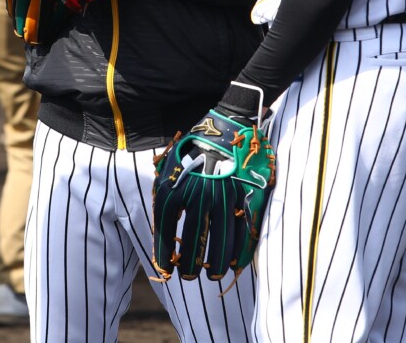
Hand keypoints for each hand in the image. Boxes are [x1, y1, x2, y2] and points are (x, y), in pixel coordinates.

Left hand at [151, 108, 275, 280]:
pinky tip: (232, 264)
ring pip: (219, 240)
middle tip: (189, 277)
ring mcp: (223, 197)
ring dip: (215, 263)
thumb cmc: (191, 153)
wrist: (224, 128)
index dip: (164, 253)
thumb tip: (162, 233)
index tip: (165, 267)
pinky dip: (236, 252)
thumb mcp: (169, 171)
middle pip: (193, 240)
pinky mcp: (243, 196)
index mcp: (175, 188)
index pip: (165, 229)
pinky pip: (240, 231)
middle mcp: (198, 195)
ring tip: (211, 276)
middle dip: (190, 264)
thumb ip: (165, 200)